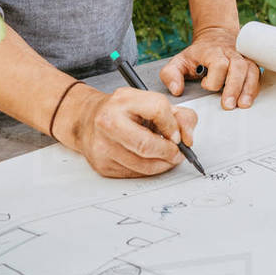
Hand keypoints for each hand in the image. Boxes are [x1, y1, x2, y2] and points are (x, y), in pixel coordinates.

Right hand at [53, 82, 196, 177]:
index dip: (173, 125)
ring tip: (166, 158)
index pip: (158, 109)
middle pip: (147, 145)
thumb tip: (187, 138)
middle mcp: (109, 121)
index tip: (177, 135)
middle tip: (177, 154)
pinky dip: (147, 170)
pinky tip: (148, 161)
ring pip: (142, 165)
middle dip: (168, 153)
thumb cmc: (123, 110)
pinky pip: (133, 174)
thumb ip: (179, 115)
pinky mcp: (101, 164)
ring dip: (161, 165)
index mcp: (124, 100)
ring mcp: (102, 145)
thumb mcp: (151, 102)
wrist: (87, 118)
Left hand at [160, 25, 261, 110]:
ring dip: (248, 89)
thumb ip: (171, 74)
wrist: (216, 36)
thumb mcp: (179, 60)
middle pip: (238, 68)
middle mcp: (231, 53)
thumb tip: (176, 90)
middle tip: (228, 105)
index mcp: (213, 52)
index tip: (205, 85)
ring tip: (243, 105)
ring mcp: (243, 58)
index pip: (219, 64)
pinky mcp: (251, 64)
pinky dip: (255, 87)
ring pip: (251, 70)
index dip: (213, 78)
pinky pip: (257, 75)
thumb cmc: (197, 54)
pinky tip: (249, 99)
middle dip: (234, 87)